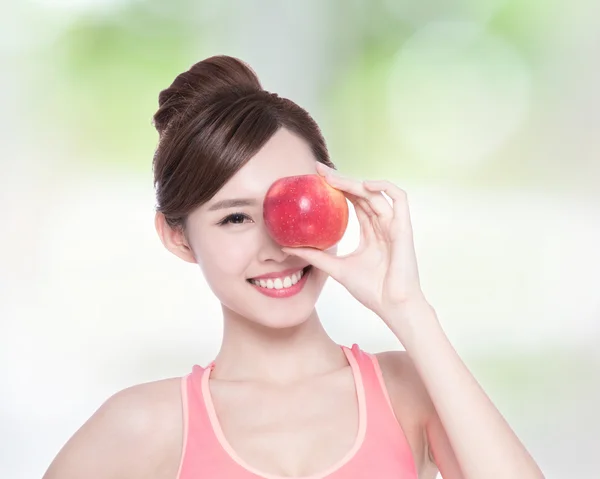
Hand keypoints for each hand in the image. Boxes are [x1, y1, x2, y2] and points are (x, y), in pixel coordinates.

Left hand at [282, 162, 429, 324]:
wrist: (392, 306)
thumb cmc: (371, 291)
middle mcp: (382, 225)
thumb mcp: (336, 268)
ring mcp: (393, 225)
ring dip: (354, 182)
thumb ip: (315, 257)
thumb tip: (286, 248)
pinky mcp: (403, 227)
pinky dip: (384, 187)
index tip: (315, 179)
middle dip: (341, 179)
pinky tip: (364, 185)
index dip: (337, 188)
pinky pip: (399, 198)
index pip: (353, 202)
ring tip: (333, 178)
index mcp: (370, 232)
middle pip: (362, 193)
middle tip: (318, 171)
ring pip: (375, 193)